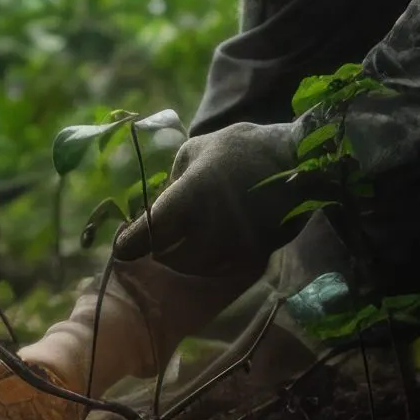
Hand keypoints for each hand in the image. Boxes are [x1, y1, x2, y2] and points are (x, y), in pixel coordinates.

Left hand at [112, 120, 304, 277]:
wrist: (298, 162)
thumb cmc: (242, 149)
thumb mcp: (196, 150)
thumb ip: (172, 180)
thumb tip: (157, 206)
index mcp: (190, 194)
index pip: (149, 231)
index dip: (131, 243)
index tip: (122, 248)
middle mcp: (210, 226)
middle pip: (167, 256)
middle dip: (159, 248)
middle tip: (156, 238)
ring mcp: (233, 245)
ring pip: (192, 268)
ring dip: (183, 258)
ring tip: (185, 240)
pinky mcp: (253, 257)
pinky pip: (218, 270)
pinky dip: (207, 262)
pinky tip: (209, 245)